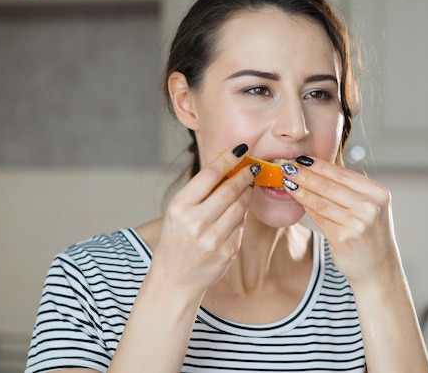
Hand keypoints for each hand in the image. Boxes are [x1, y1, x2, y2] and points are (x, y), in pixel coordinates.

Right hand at [151, 144, 254, 296]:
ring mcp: (213, 239)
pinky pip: (241, 225)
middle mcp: (196, 222)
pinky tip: (238, 210)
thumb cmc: (176, 239)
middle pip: (230, 189)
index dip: (229, 158)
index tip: (241, 148)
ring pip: (240, 206)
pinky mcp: (227, 251)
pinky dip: (242, 215)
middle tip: (252, 166)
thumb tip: (228, 165)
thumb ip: (199, 191)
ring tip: (248, 184)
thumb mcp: (178, 212)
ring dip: (247, 192)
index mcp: (180, 207)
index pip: (210, 174)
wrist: (174, 279)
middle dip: (245, 174)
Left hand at [282, 156, 398, 288]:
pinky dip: (306, 208)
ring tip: (288, 182)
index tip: (301, 159)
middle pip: (329, 186)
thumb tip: (314, 171)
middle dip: (305, 175)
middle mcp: (370, 206)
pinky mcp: (343, 238)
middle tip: (287, 167)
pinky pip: (319, 218)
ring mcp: (357, 223)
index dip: (319, 165)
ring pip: (321, 202)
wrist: (378, 270)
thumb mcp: (369, 208)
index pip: (342, 174)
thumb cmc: (369, 236)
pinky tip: (297, 200)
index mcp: (377, 193)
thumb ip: (348, 190)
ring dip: (301, 190)